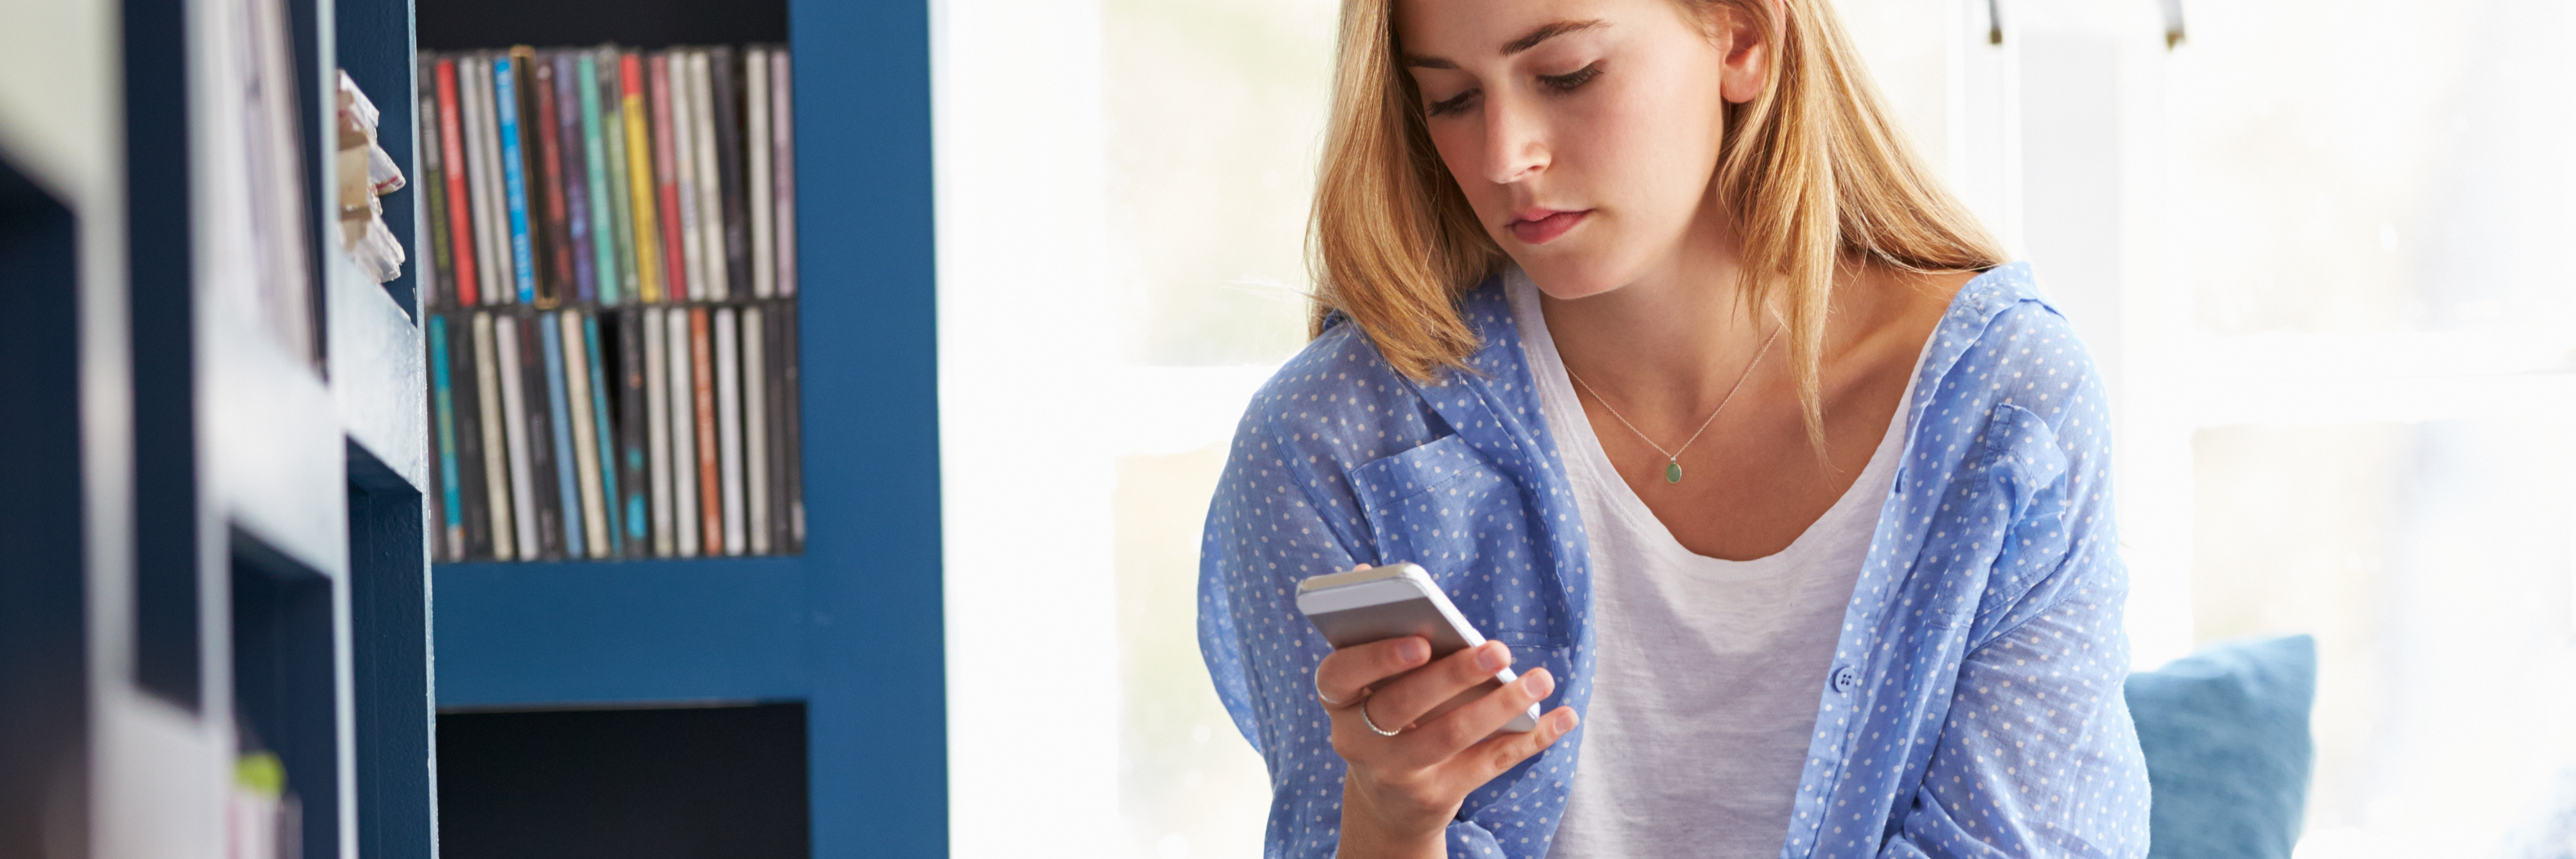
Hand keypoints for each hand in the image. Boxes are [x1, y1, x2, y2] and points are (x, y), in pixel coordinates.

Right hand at [1315, 616, 1576, 857]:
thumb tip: (1363, 568)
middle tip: (1497, 649)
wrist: (1387, 802)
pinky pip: (1487, 765)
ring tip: (1539, 678)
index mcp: (1337, 699)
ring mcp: (1394, 773)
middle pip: (1401, 706)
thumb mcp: (1368, 679)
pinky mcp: (1434, 797)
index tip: (1420, 642)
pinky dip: (1528, 741)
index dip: (1377, 659)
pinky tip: (1563, 717)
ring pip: (1448, 737)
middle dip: (1452, 676)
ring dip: (1498, 706)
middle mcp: (1356, 740)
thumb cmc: (1383, 712)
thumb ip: (1372, 628)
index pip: (1340, 675)